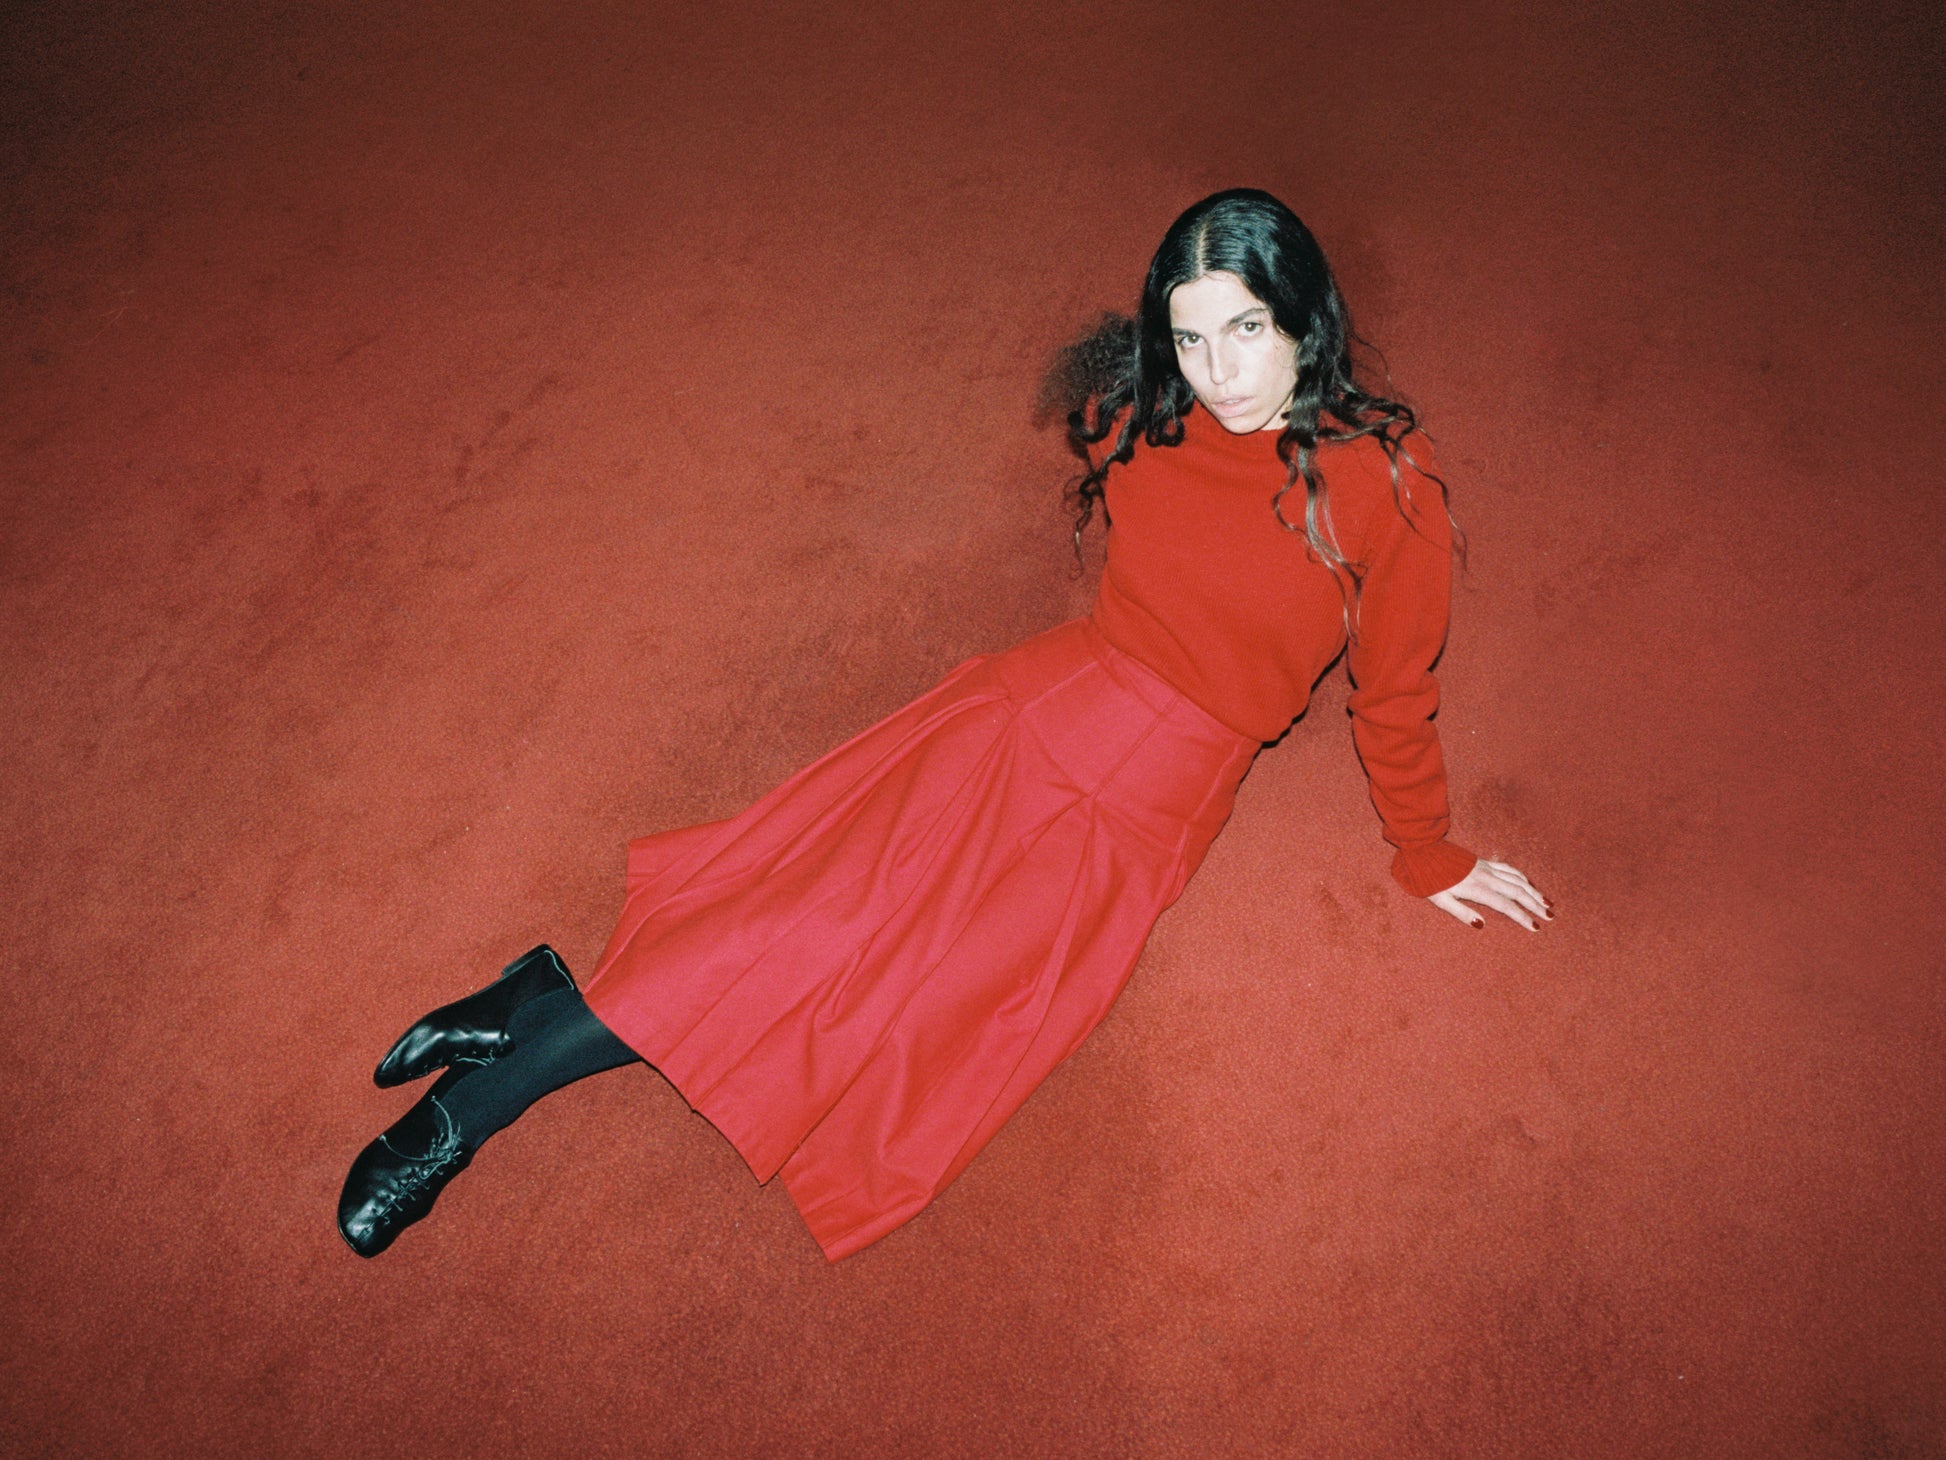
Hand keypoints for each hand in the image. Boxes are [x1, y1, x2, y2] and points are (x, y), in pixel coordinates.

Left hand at [1428, 858, 1550, 930]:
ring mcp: (1487, 867)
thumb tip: (1481, 925)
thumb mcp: (1440, 900)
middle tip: (1551, 916)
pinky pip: (1509, 869)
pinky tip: (1529, 883)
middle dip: (1535, 905)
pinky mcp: (1484, 862)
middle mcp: (1486, 876)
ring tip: (1548, 902)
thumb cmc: (1429, 881)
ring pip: (1517, 879)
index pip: (1506, 905)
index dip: (1522, 917)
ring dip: (1533, 891)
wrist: (1423, 852)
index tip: (1536, 927)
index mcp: (1477, 888)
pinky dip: (1522, 876)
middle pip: (1517, 891)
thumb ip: (1460, 913)